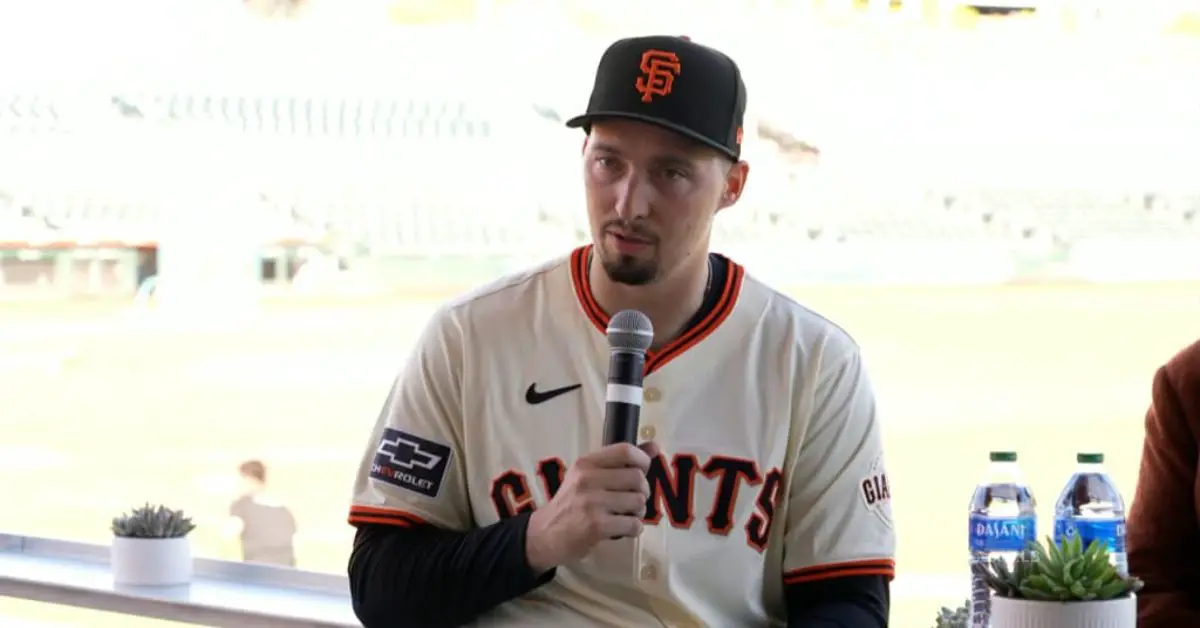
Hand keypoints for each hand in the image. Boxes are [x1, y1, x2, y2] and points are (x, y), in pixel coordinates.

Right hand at [524, 441, 659, 572]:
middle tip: (632, 499)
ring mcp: (592, 503)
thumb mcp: (587, 476)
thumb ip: (619, 461)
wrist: (545, 534)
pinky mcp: (596, 526)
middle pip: (637, 477)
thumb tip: (654, 446)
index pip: (625, 450)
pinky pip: (633, 524)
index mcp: (586, 463)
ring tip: (626, 514)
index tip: (642, 470)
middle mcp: (588, 479)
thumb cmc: (570, 503)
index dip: (642, 459)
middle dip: (642, 491)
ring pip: (638, 501)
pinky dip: (634, 529)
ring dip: (638, 511)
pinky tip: (623, 528)